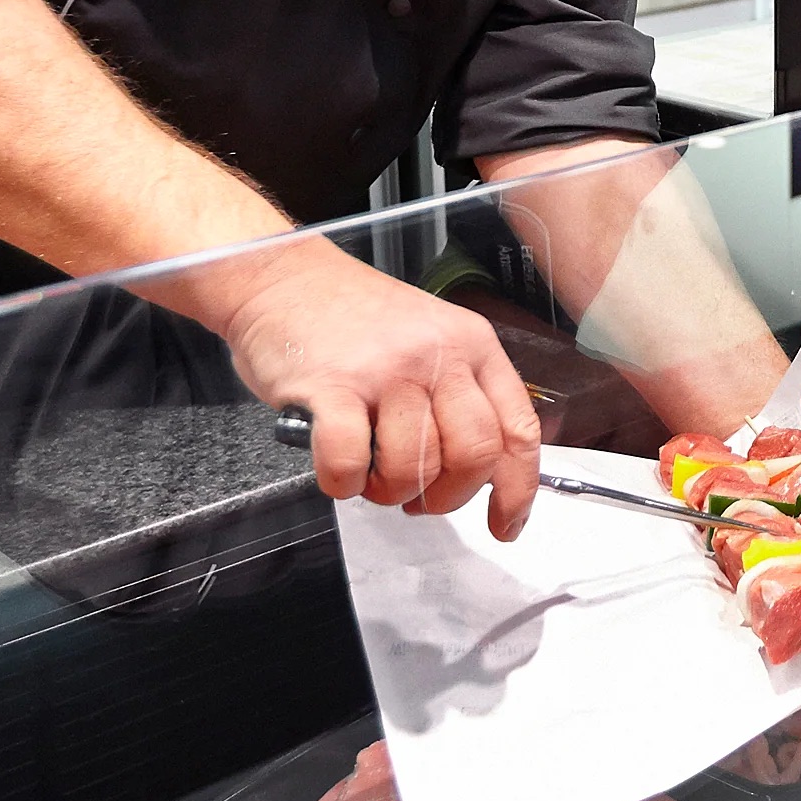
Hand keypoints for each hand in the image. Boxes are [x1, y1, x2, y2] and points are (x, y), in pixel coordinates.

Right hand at [213, 241, 543, 532]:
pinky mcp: (332, 386)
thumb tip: (481, 471)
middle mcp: (438, 354)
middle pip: (473, 456)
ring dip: (387, 491)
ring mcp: (387, 369)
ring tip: (368, 473)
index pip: (518, 431)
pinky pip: (349, 463)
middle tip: (416, 497)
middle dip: (445, 497)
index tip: (503, 524)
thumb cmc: (351, 317)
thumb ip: (460, 396)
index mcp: (472, 345)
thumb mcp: (430, 340)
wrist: (282, 277)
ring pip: (412, 467)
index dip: (515, 491)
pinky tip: (337, 467)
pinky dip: (342, 482)